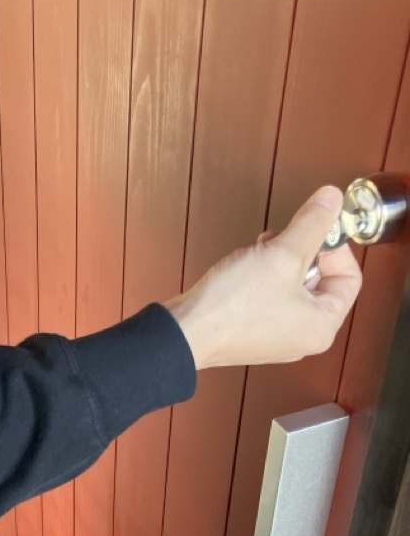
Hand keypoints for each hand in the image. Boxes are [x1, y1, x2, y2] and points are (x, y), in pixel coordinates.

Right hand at [166, 186, 361, 370]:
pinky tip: (245, 269)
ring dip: (280, 262)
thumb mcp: (281, 254)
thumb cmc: (230, 308)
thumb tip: (331, 199)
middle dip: (302, 253)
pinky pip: (271, 297)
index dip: (335, 247)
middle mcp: (303, 336)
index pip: (350, 278)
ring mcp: (277, 336)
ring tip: (260, 253)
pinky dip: (263, 278)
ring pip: (293, 287)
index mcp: (321, 326)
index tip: (314, 229)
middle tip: (282, 240)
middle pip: (321, 282)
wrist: (184, 332)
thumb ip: (312, 223)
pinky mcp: (253, 331)